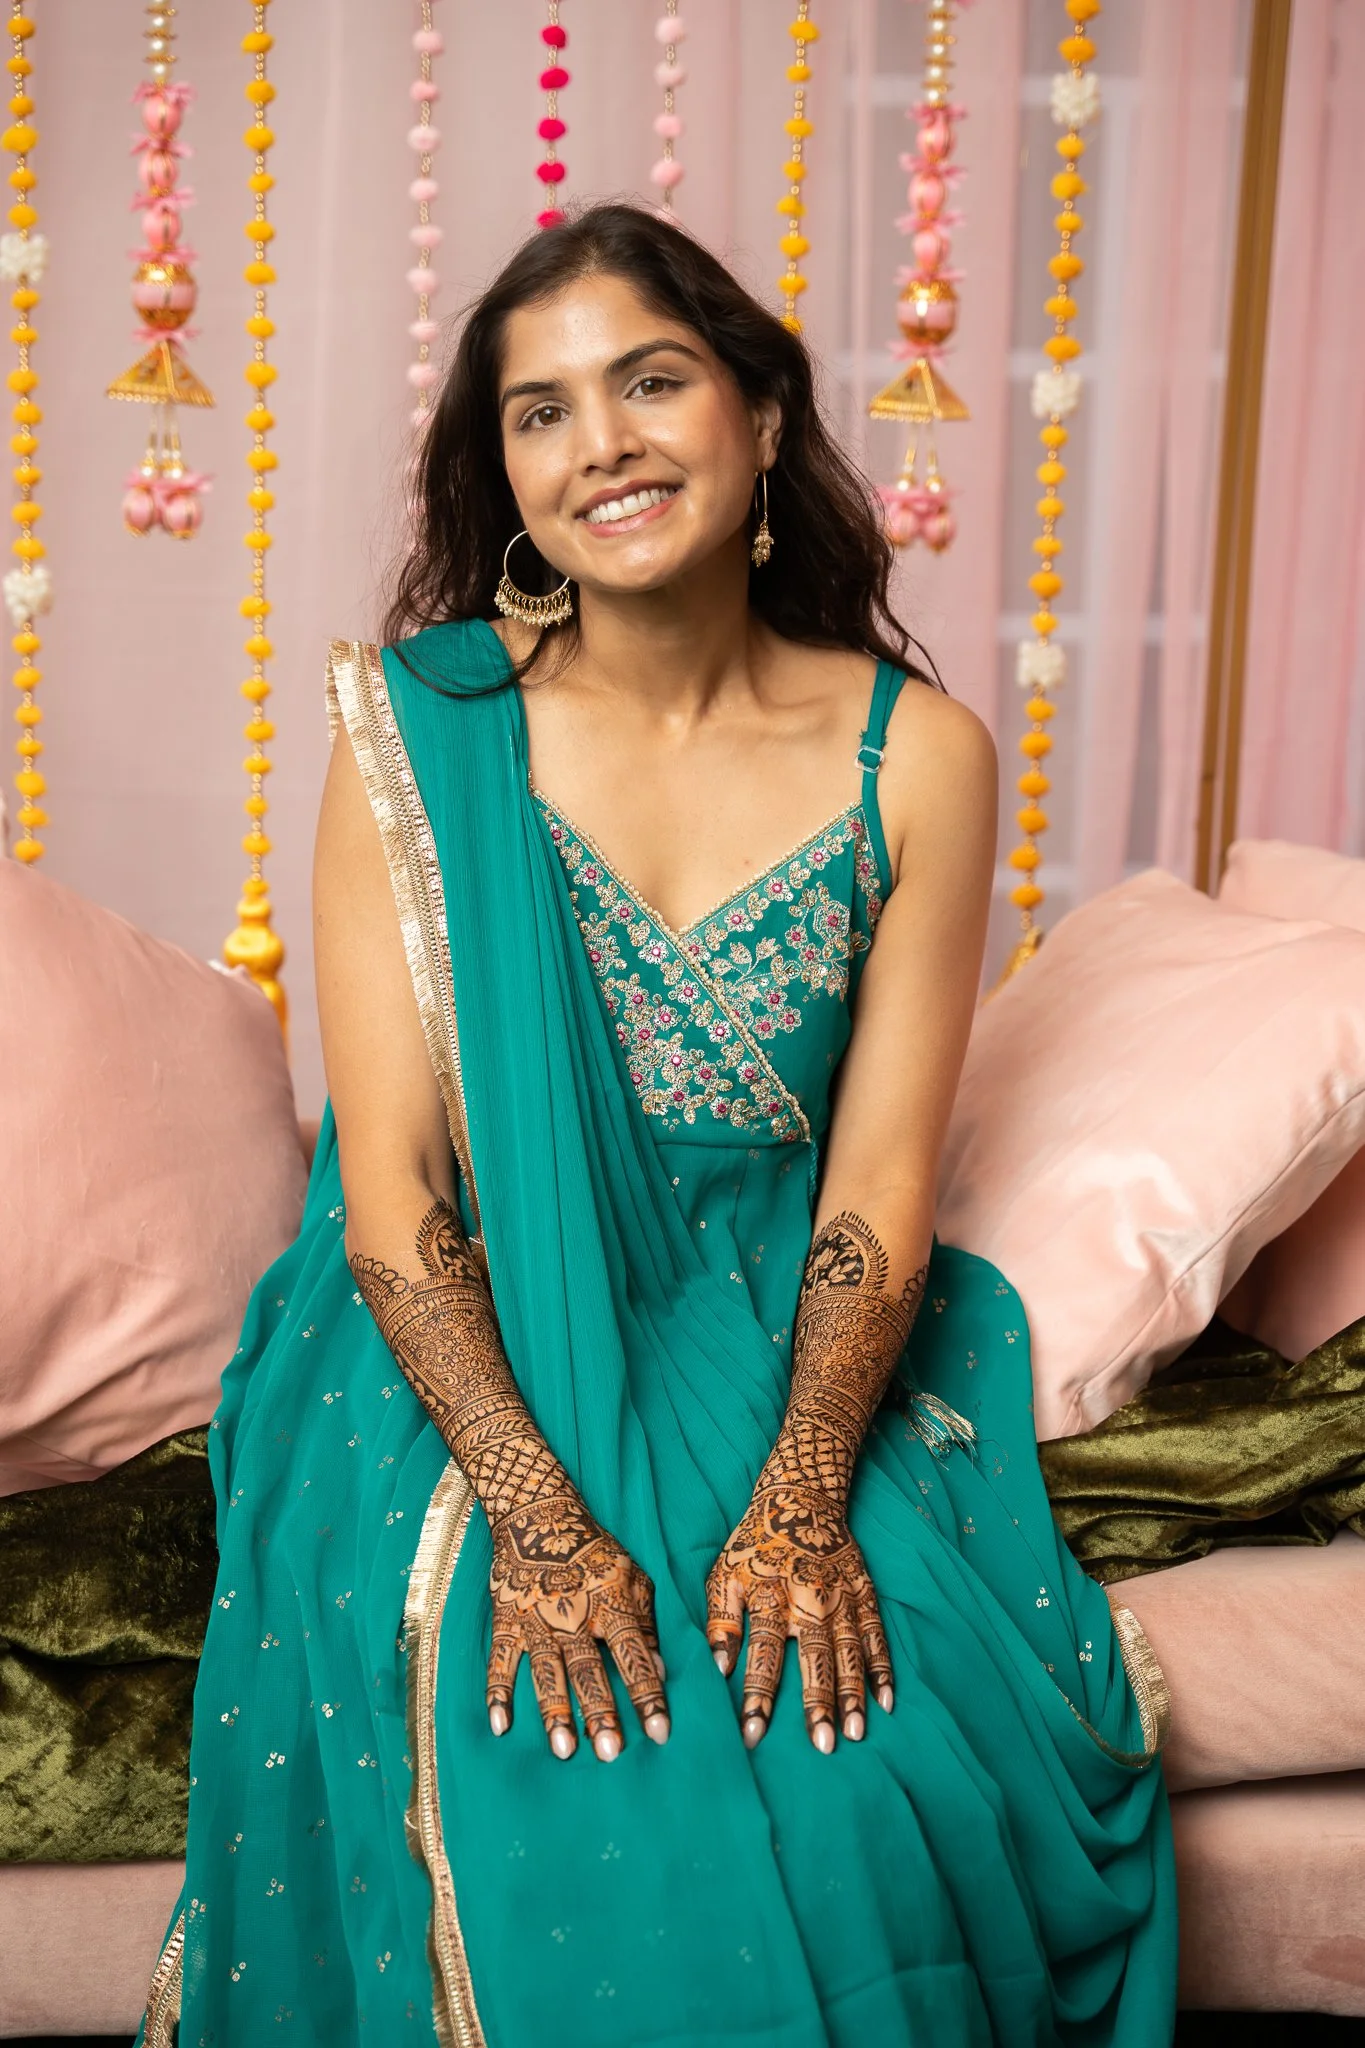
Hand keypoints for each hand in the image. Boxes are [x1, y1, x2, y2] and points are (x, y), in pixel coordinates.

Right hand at [486, 1492, 668, 1760]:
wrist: (539, 1514)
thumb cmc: (594, 1551)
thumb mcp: (631, 1576)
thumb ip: (647, 1622)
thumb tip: (661, 1670)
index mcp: (610, 1604)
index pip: (633, 1654)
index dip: (646, 1693)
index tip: (660, 1732)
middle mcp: (574, 1616)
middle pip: (589, 1669)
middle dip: (601, 1711)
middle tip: (611, 1753)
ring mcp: (537, 1619)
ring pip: (547, 1671)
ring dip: (555, 1711)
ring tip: (564, 1750)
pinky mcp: (507, 1619)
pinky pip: (500, 1659)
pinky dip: (497, 1692)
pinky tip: (500, 1726)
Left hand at [705, 1480, 892, 1752]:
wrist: (800, 1497)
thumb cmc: (753, 1545)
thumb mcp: (724, 1574)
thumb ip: (719, 1621)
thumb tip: (717, 1670)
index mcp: (768, 1594)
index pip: (761, 1652)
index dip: (757, 1693)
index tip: (753, 1734)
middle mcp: (807, 1597)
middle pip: (813, 1655)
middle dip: (818, 1702)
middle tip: (823, 1745)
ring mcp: (840, 1595)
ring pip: (848, 1649)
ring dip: (853, 1692)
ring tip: (855, 1732)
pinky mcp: (864, 1590)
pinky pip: (876, 1632)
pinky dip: (883, 1666)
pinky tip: (886, 1701)